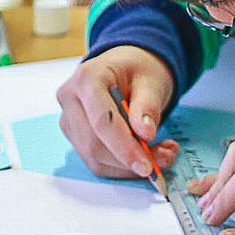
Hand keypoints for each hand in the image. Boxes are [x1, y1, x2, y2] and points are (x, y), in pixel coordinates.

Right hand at [55, 46, 178, 181]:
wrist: (125, 68)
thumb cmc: (137, 70)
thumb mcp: (151, 81)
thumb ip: (147, 105)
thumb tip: (146, 134)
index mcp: (87, 78)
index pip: (101, 121)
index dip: (124, 147)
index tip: (147, 165)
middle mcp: (70, 99)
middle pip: (94, 144)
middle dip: (129, 159)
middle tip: (165, 158)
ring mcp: (69, 119)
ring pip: (95, 158)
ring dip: (129, 166)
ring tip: (162, 154)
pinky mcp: (75, 136)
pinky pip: (98, 162)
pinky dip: (124, 166)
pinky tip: (146, 154)